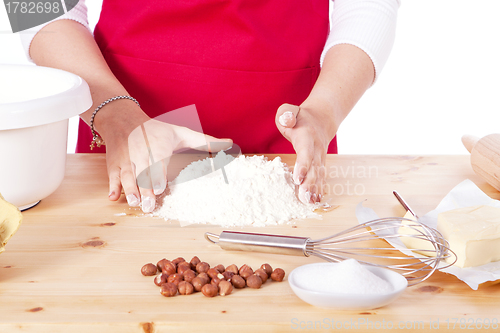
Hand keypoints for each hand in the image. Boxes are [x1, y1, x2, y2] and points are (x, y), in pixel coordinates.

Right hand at [105, 115, 231, 212]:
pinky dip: (112, 186)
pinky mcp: (113, 164)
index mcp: (157, 144)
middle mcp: (140, 152)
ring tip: (135, 203)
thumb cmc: (156, 129)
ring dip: (130, 190)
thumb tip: (230, 143)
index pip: (157, 160)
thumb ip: (205, 141)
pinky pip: (112, 176)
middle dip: (144, 188)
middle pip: (142, 173)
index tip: (159, 187)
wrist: (122, 118)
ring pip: (126, 176)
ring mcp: (125, 159)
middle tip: (149, 204)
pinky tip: (114, 197)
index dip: (157, 174)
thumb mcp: (180, 132)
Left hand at [275, 101, 336, 203]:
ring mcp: (320, 157)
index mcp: (307, 136)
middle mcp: (316, 148)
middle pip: (313, 167)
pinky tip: (316, 200)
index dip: (303, 165)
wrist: (321, 119)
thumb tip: (287, 121)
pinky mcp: (320, 164)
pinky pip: (320, 177)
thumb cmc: (299, 117)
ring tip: (310, 202)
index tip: (298, 178)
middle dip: (309, 183)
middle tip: (304, 197)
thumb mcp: (288, 110)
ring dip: (314, 189)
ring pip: (318, 175)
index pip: (306, 152)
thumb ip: (286, 114)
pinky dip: (319, 189)